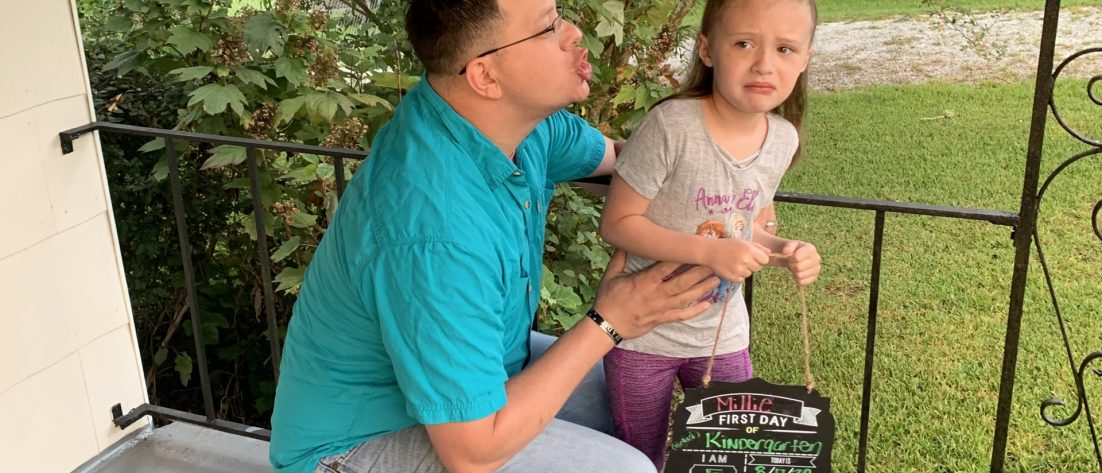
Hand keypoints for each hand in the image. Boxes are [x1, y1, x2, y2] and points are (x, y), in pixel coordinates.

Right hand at [592, 250, 719, 339]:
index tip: (694, 248)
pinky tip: (707, 305)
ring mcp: (660, 308)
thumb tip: (624, 242)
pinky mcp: (661, 319)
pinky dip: (695, 311)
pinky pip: (681, 315)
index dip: (682, 257)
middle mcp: (656, 294)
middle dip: (699, 272)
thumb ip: (619, 258)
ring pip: (686, 298)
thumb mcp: (611, 275)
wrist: (607, 325)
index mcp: (644, 281)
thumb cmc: (608, 299)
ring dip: (702, 289)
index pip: (667, 266)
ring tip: (716, 280)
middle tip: (714, 264)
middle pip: (682, 282)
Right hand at [705, 238, 770, 281]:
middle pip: (758, 268)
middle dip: (752, 265)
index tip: (753, 257)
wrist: (710, 251)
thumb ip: (758, 247)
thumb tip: (770, 253)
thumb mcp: (743, 242)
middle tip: (742, 259)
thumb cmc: (728, 245)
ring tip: (735, 263)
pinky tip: (731, 268)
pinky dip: (737, 275)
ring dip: (744, 270)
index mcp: (749, 250)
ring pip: (749, 274)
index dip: (760, 259)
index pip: (765, 260)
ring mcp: (738, 269)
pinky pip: (741, 279)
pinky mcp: (733, 277)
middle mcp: (745, 260)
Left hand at [777, 240, 820, 285]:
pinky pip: (802, 282)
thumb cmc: (790, 249)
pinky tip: (796, 274)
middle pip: (798, 267)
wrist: (793, 256)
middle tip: (792, 262)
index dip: (790, 259)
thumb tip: (786, 251)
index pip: (797, 257)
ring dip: (794, 272)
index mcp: (811, 249)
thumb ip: (787, 245)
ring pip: (800, 275)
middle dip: (791, 265)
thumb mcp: (788, 244)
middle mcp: (816, 258)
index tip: (790, 256)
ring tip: (795, 267)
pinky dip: (796, 279)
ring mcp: (816, 268)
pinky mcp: (814, 277)